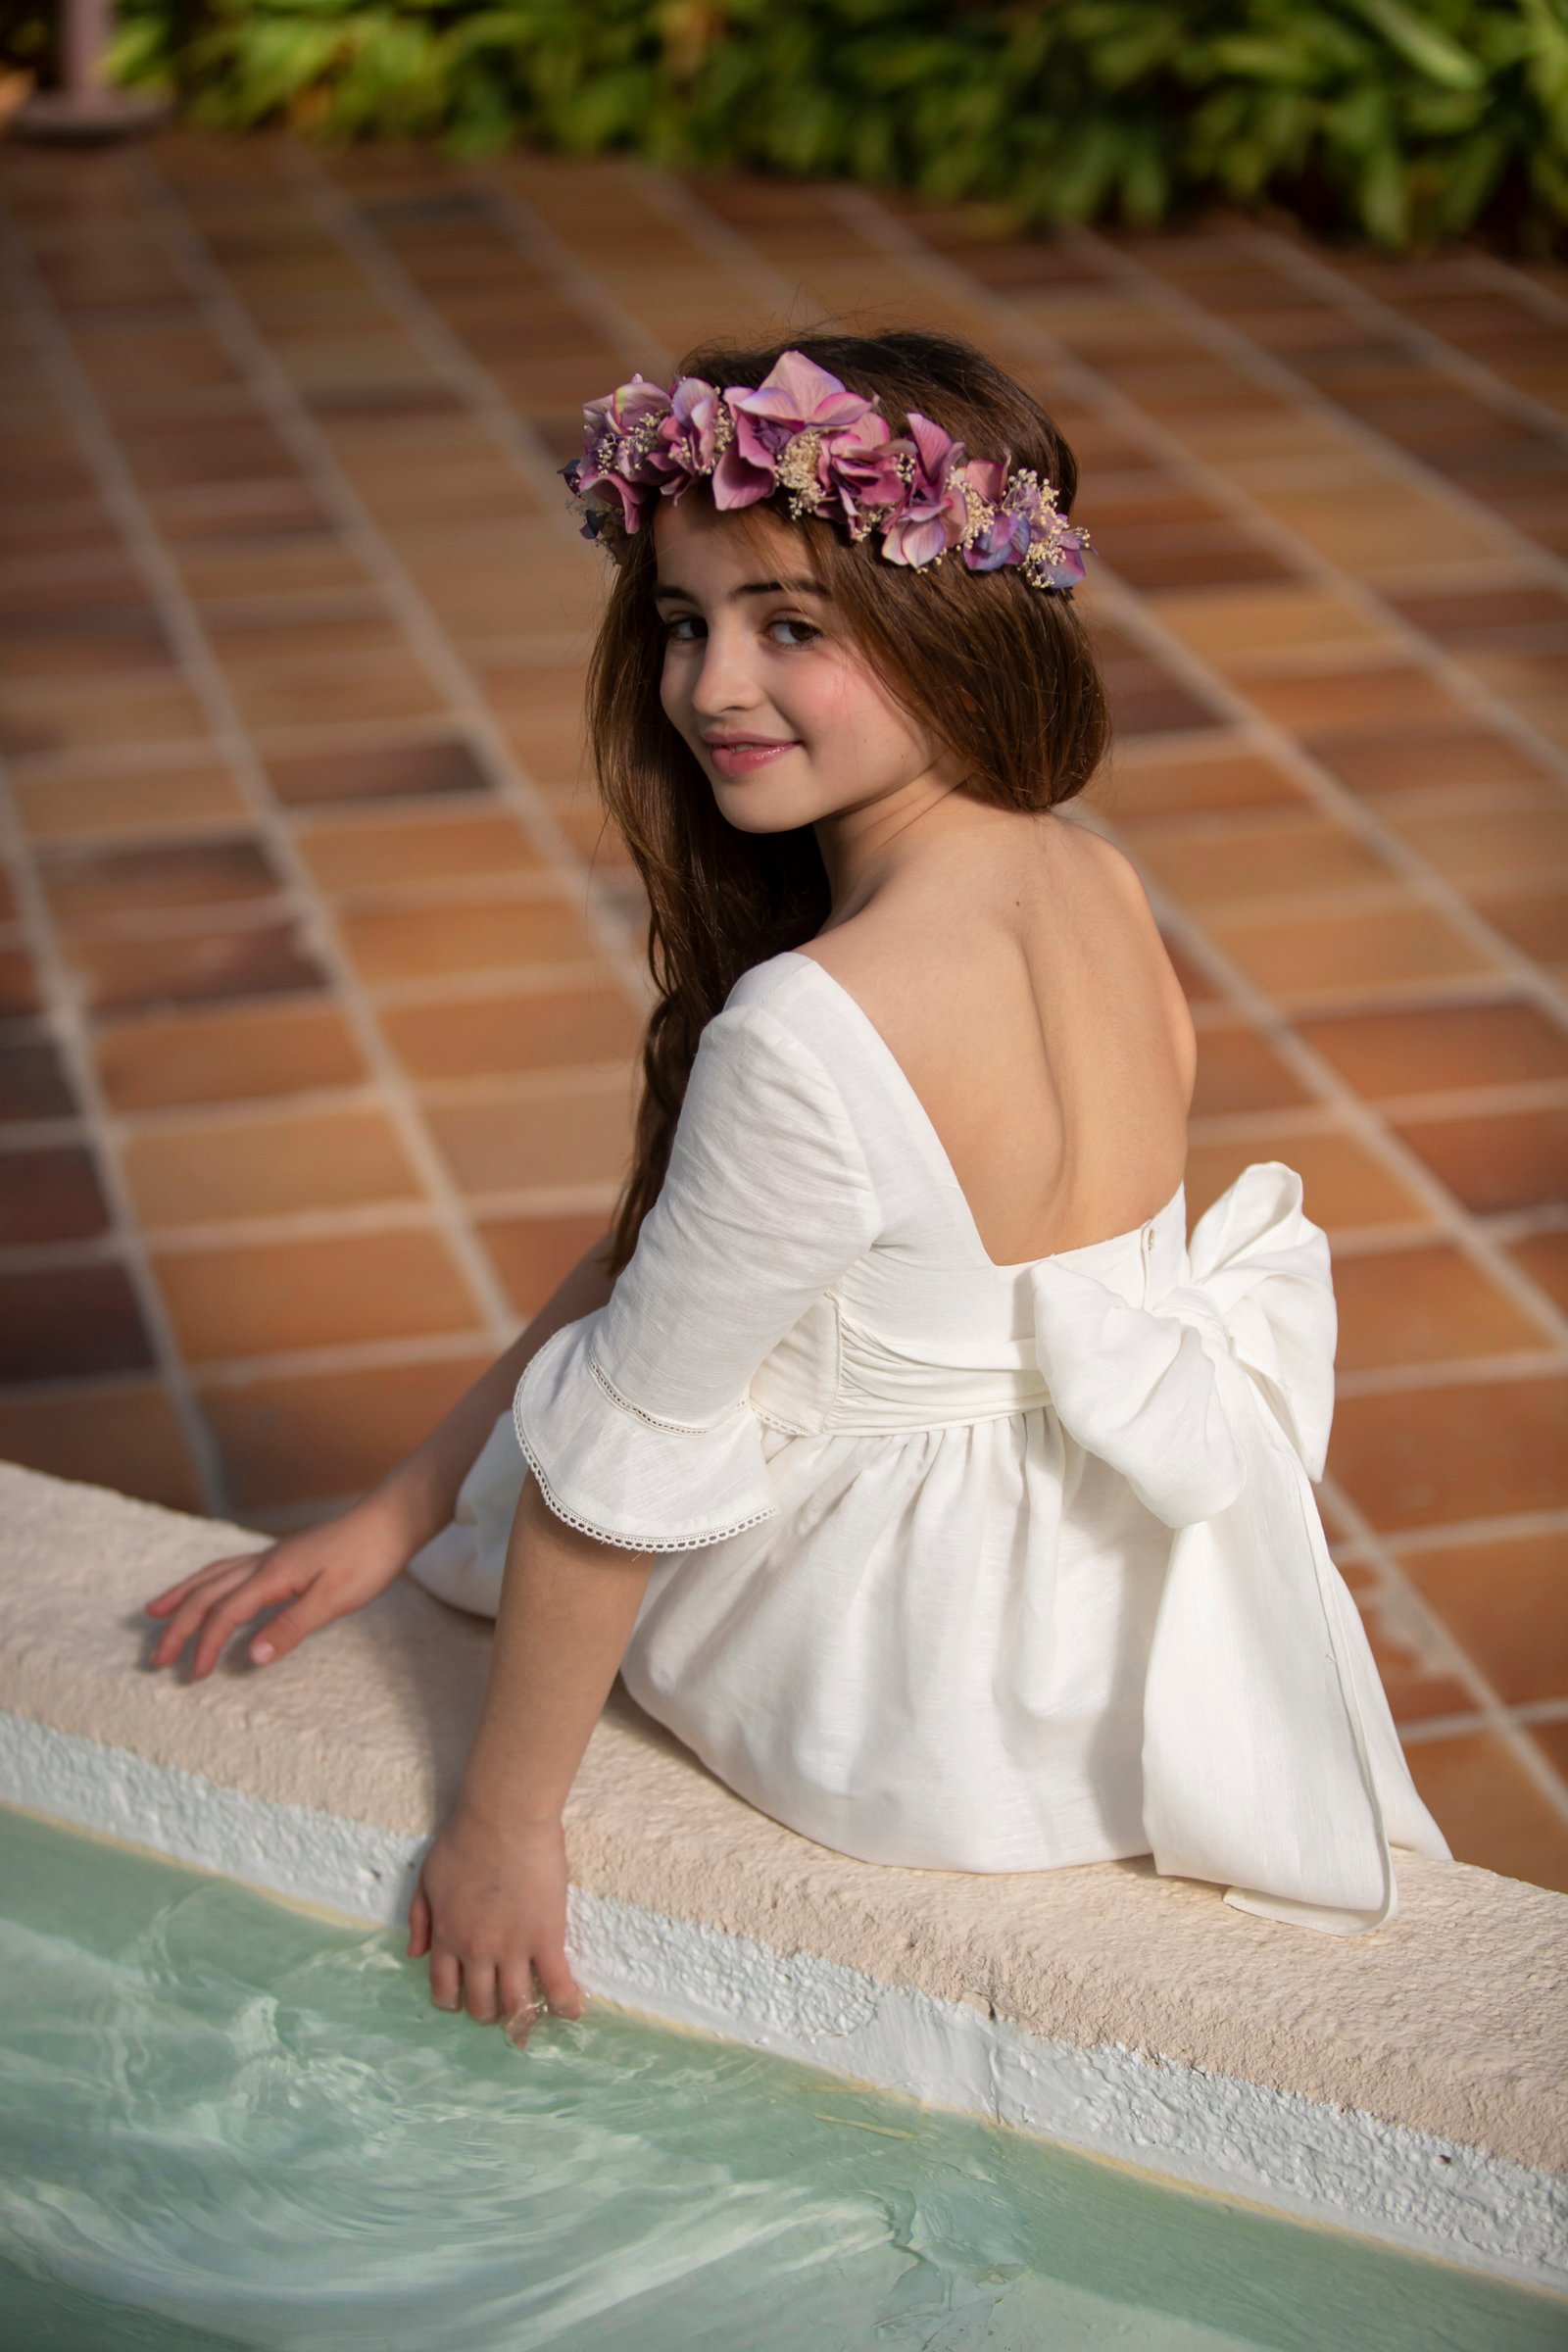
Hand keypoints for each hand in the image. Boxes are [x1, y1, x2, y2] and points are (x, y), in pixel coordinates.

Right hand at [143, 1502, 409, 1678]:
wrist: (389, 1522)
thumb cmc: (367, 1560)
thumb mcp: (334, 1600)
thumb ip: (292, 1627)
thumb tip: (252, 1657)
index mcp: (272, 1576)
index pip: (224, 1614)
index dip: (205, 1645)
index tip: (194, 1675)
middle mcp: (263, 1563)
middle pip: (206, 1594)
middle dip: (178, 1626)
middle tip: (155, 1657)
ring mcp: (271, 1557)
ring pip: (212, 1576)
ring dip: (183, 1597)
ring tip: (155, 1611)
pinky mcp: (282, 1557)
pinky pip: (230, 1568)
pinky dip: (208, 1581)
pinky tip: (209, 1588)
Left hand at [407, 1807, 583, 2039]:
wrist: (504, 1819)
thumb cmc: (465, 1839)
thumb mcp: (427, 1877)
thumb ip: (419, 1918)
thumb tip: (414, 1954)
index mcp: (447, 1936)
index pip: (444, 1987)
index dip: (452, 2001)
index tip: (461, 2002)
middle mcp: (477, 1951)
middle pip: (480, 2002)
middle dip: (486, 2013)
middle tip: (497, 2009)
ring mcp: (513, 1948)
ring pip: (515, 2003)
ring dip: (520, 2017)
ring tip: (530, 2018)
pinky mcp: (546, 1937)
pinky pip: (557, 1983)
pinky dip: (564, 2003)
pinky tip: (571, 2012)